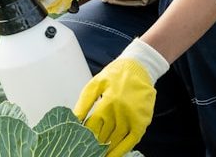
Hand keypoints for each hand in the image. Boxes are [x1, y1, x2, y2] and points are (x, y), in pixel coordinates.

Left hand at [73, 38, 167, 156]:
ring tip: (96, 155)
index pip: (92, 127)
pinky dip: (121, 152)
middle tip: (86, 151)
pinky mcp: (141, 122)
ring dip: (105, 151)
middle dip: (93, 146)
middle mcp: (120, 112)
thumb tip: (73, 119)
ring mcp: (132, 118)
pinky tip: (112, 156)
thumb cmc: (116, 74)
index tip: (77, 143)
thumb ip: (84, 102)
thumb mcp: (96, 83)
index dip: (84, 137)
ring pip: (116, 141)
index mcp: (107, 102)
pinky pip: (130, 142)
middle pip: (103, 136)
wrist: (140, 66)